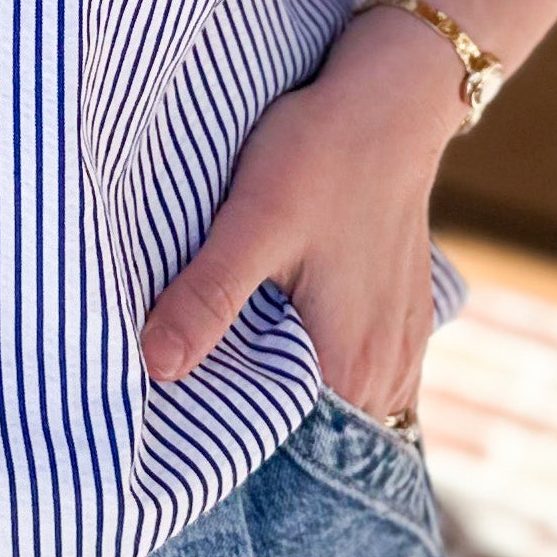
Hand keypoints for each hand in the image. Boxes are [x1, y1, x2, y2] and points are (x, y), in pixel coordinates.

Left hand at [139, 13, 459, 415]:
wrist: (390, 101)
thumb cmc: (322, 156)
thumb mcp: (251, 224)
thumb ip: (206, 299)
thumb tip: (154, 369)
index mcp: (350, 369)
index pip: (288, 455)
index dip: (233, 451)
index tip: (182, 441)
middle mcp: (388, 376)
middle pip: (312, 438)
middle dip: (258, 430)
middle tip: (189, 414)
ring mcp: (403, 350)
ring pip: (337, 408)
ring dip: (290, 402)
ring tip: (228, 382)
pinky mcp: (403, 320)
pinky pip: (358, 377)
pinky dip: (319, 374)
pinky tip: (279, 345)